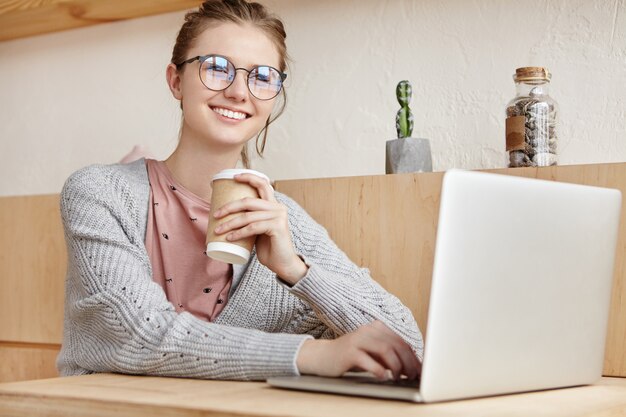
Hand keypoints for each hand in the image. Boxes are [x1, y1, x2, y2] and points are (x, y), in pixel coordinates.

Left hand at [212, 173, 307, 283]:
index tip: (234, 177)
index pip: (263, 184)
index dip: (248, 177)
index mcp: (274, 205)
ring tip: (218, 230)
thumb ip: (252, 219)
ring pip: (248, 216)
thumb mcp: (259, 229)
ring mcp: (279, 217)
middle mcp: (278, 208)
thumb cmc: (270, 247)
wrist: (283, 264)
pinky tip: (230, 238)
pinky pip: (253, 228)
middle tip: (215, 214)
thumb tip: (229, 215)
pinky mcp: (277, 227)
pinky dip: (239, 233)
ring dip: (230, 223)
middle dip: (229, 207)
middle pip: (249, 201)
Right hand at [296, 320, 421, 379]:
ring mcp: (358, 339)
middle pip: (396, 344)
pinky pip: (368, 360)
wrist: (322, 357)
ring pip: (385, 349)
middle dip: (408, 362)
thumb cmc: (351, 356)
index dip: (413, 357)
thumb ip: (390, 355)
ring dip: (396, 366)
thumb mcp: (373, 353)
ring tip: (398, 377)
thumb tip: (412, 366)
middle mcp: (368, 330)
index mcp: (377, 328)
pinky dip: (379, 370)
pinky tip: (383, 377)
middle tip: (412, 376)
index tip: (420, 371)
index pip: (401, 341)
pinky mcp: (348, 352)